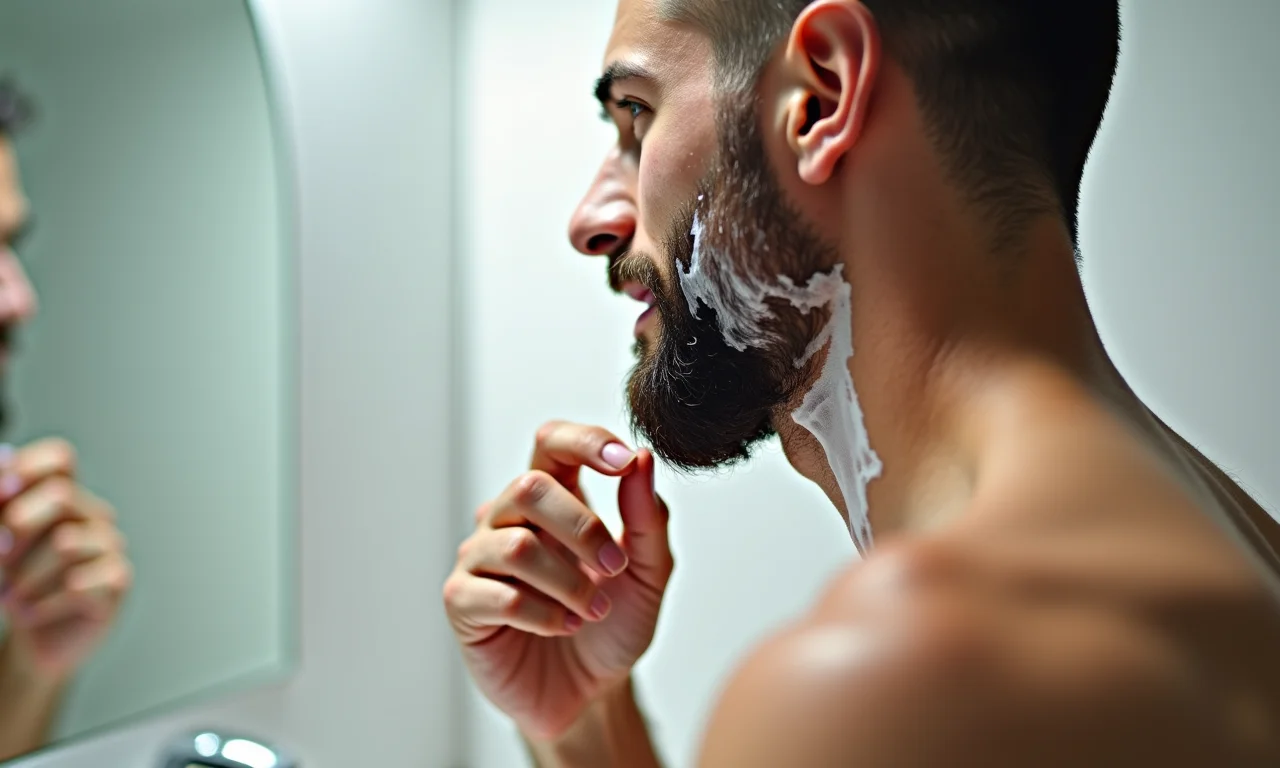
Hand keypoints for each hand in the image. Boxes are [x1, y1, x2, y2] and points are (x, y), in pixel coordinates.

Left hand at [0, 438, 131, 683]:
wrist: (33, 642)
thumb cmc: (13, 587)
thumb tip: (2, 477)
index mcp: (65, 496)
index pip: (60, 459)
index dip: (26, 471)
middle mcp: (93, 515)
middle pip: (62, 495)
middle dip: (18, 529)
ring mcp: (110, 547)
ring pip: (65, 543)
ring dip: (24, 577)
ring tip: (12, 597)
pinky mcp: (118, 581)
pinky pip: (78, 584)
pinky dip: (42, 602)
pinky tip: (34, 612)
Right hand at [443, 421, 673, 739]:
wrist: (591, 694)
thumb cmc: (612, 626)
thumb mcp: (648, 573)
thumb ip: (647, 518)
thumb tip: (642, 459)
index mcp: (554, 500)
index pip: (552, 443)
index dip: (584, 442)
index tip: (621, 462)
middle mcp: (509, 520)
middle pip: (529, 487)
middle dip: (581, 527)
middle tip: (613, 566)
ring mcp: (480, 559)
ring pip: (515, 545)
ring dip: (568, 581)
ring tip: (593, 609)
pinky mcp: (463, 602)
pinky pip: (497, 596)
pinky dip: (543, 614)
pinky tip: (563, 627)